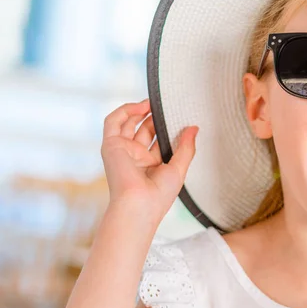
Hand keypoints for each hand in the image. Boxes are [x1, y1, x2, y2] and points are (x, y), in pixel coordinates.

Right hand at [101, 99, 197, 224]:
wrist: (139, 205)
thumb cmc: (159, 195)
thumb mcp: (178, 168)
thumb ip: (186, 147)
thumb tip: (194, 128)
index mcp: (151, 164)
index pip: (158, 140)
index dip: (167, 127)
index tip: (180, 117)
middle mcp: (135, 157)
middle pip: (144, 129)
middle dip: (154, 117)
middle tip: (168, 107)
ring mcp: (122, 150)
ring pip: (127, 123)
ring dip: (139, 110)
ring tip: (154, 102)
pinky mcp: (111, 145)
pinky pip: (113, 121)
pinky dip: (125, 110)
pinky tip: (141, 106)